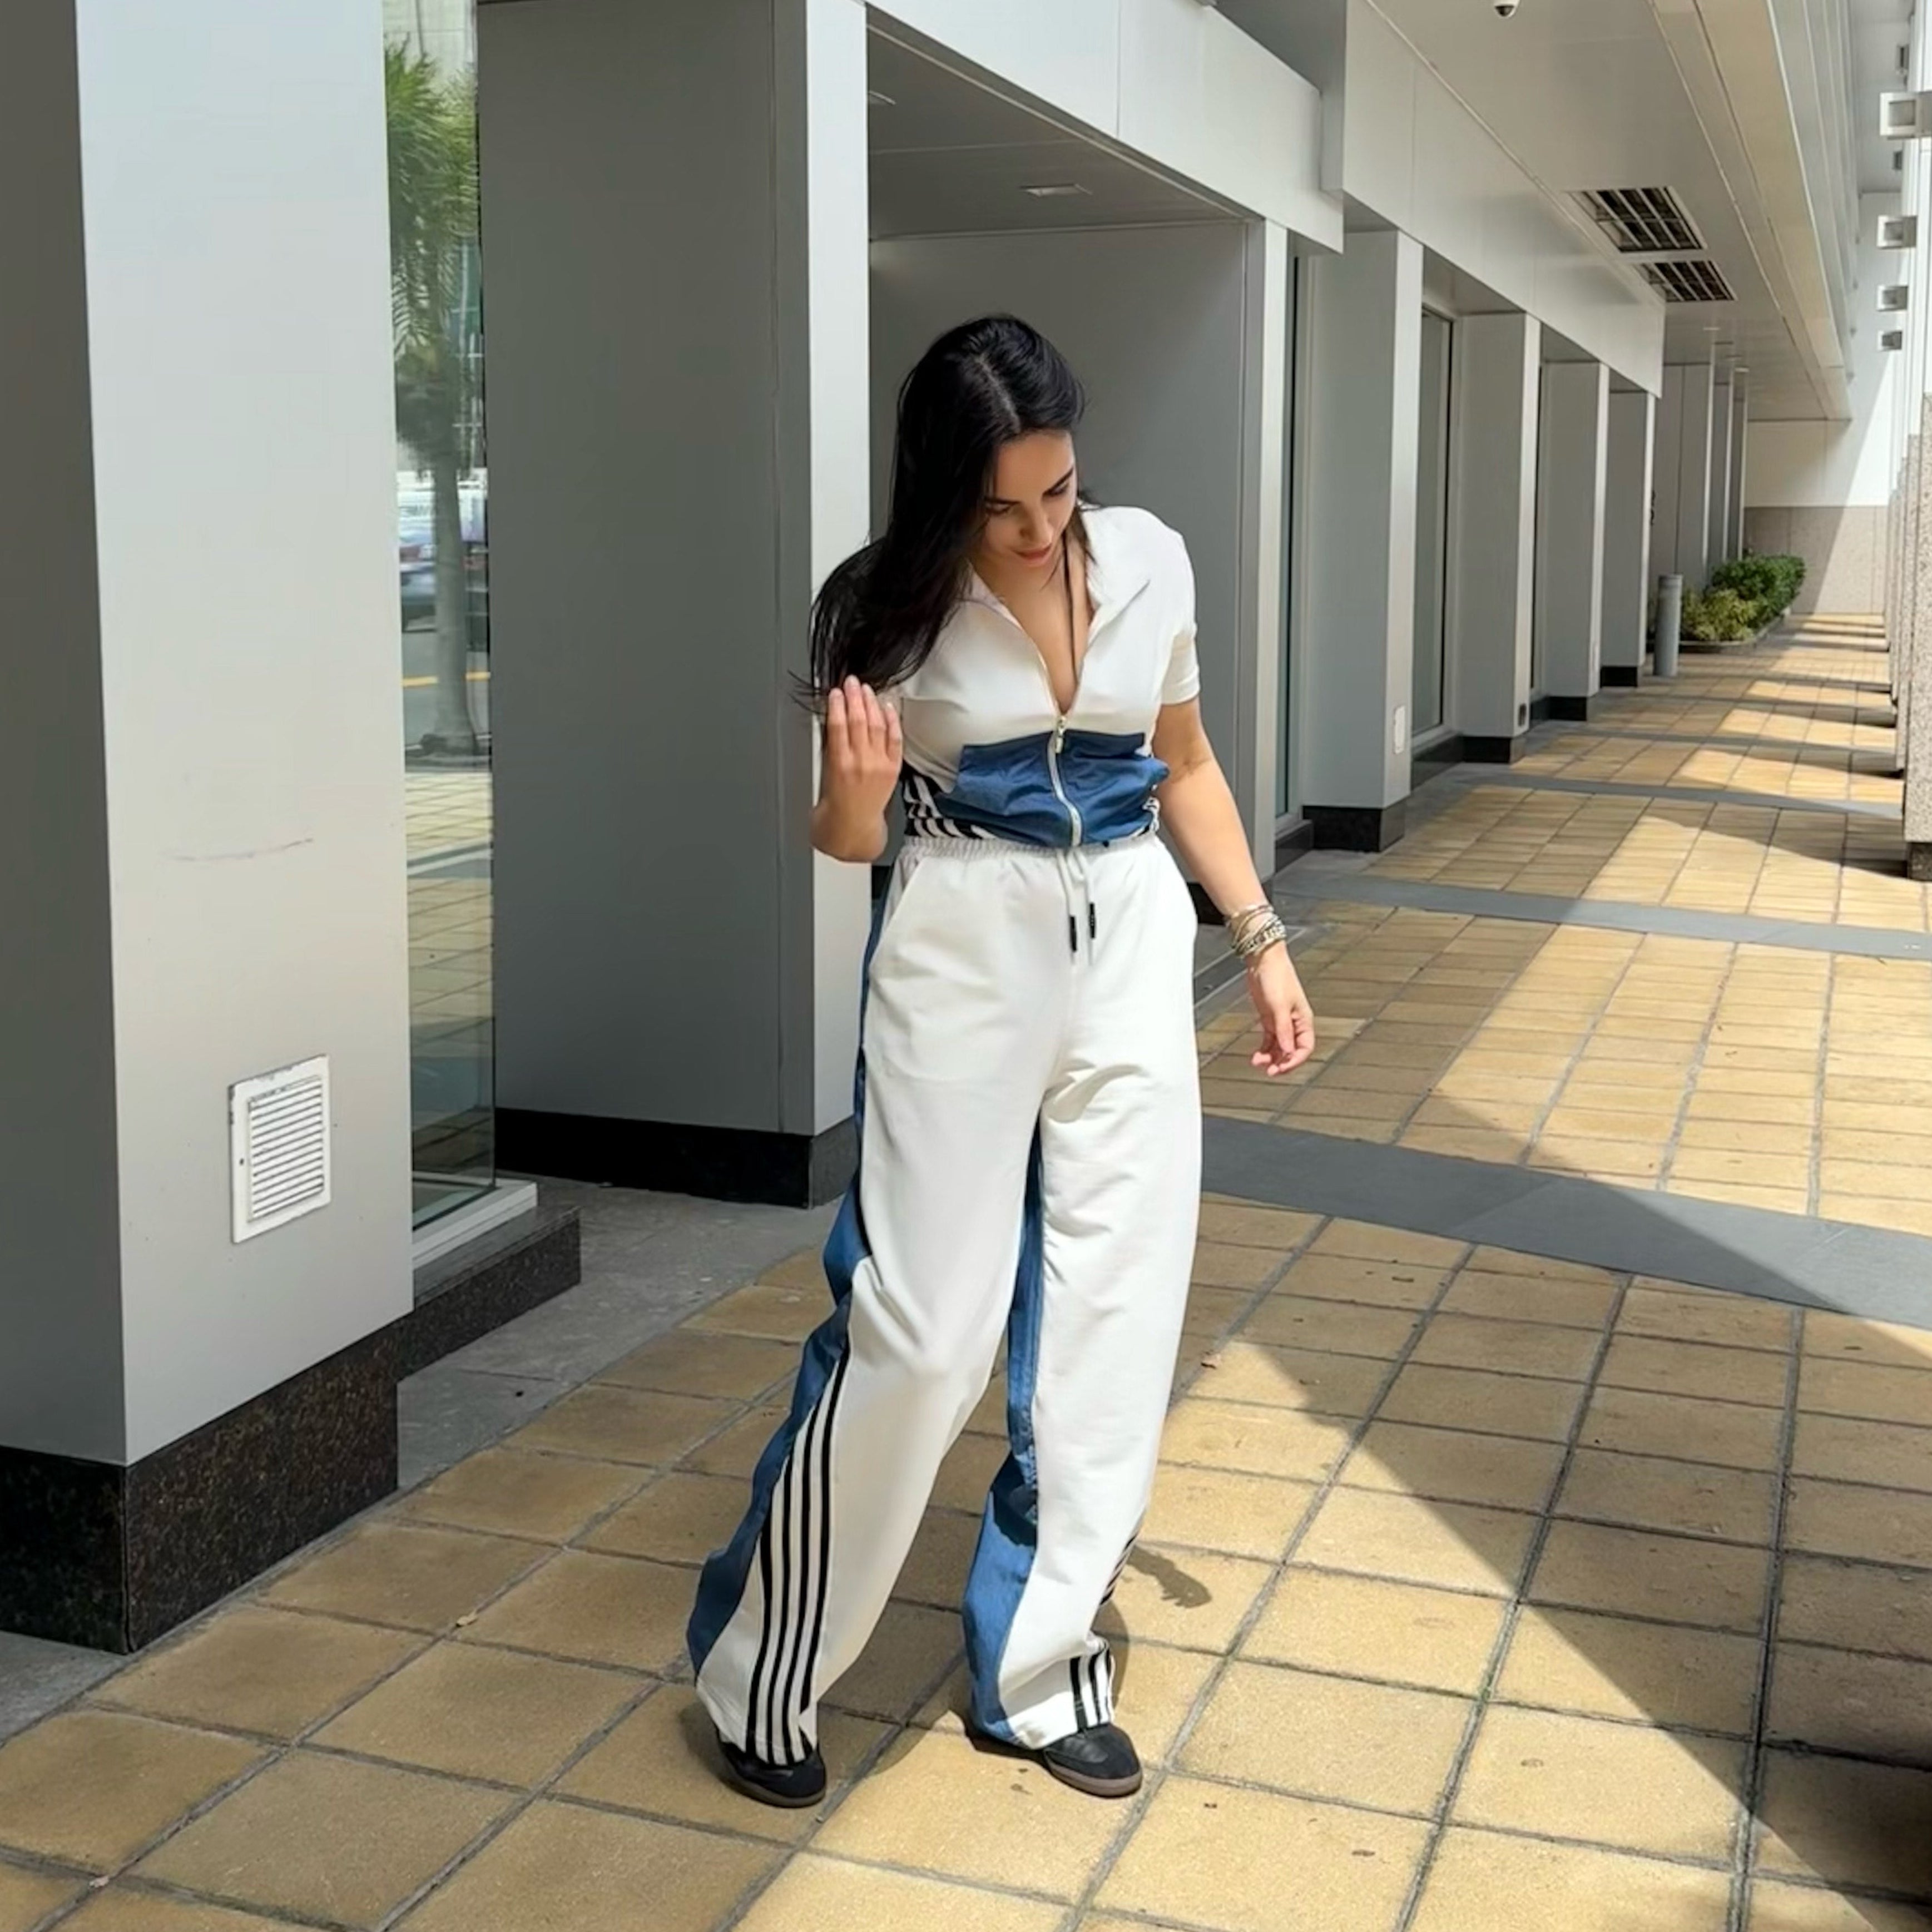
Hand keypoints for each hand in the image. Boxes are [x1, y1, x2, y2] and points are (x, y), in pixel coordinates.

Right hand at [823, 678, 902, 822]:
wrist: (853, 825)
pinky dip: (892, 720)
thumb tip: (835, 716)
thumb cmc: (836, 801)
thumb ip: (832, 744)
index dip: (837, 705)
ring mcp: (880, 764)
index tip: (836, 692)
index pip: (838, 725)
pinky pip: (895, 739)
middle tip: (851, 682)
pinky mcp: (893, 768)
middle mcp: (861, 762)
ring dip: (871, 704)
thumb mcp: (826, 770)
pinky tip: (887, 707)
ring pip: (877, 725)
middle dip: (854, 697)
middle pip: (859, 721)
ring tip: (866, 689)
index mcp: (839, 763)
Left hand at [1248, 947, 1315, 1075]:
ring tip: (1258, 1063)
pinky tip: (1257, 1056)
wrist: (1263, 961)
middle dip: (1282, 1062)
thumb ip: (1283, 1030)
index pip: (1305, 1048)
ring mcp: (1281, 1021)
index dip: (1295, 1060)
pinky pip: (1269, 1040)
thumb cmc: (1277, 977)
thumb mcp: (1279, 1006)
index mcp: (1304, 1020)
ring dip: (1270, 1057)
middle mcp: (1294, 1023)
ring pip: (1279, 1047)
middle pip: (1292, 1051)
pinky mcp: (1269, 1019)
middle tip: (1270, 1072)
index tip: (1281, 1068)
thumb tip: (1287, 1051)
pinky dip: (1263, 1049)